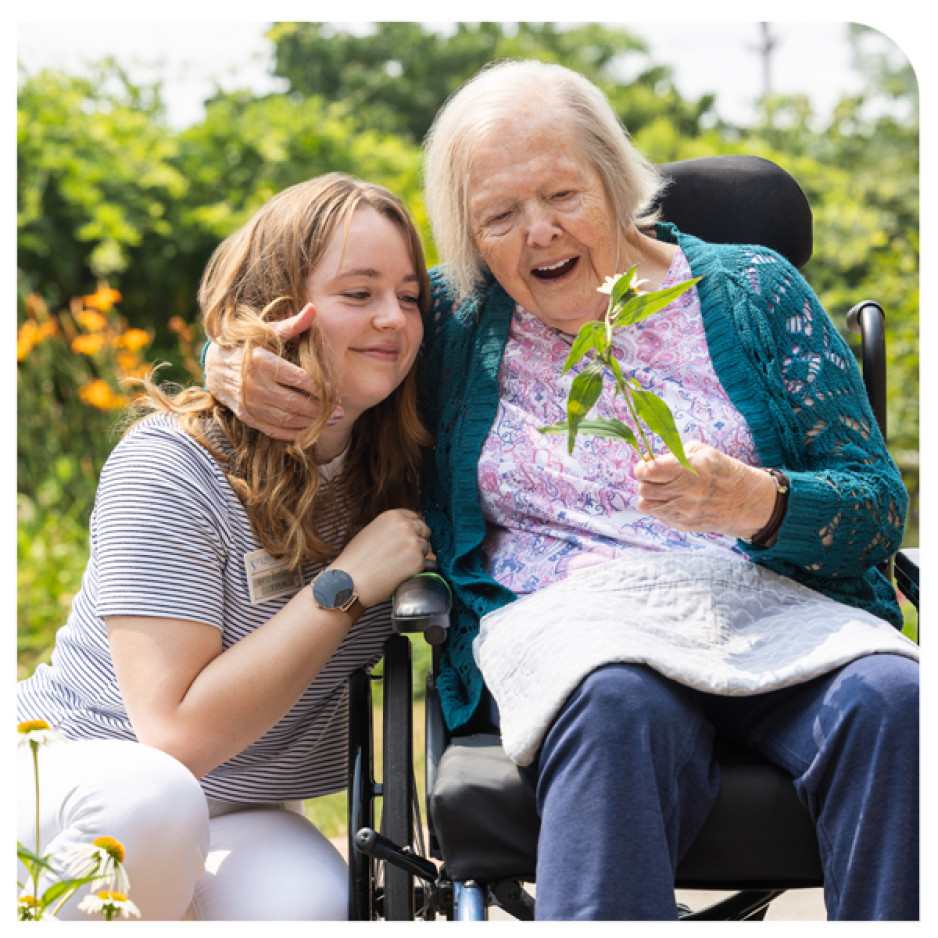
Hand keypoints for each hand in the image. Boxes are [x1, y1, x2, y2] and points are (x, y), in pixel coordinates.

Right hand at [204, 303, 338, 440]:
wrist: (215, 366)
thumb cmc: (248, 346)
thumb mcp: (266, 332)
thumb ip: (292, 325)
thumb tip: (313, 309)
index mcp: (261, 361)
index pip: (298, 379)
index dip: (320, 388)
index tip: (336, 392)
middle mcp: (253, 384)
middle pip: (295, 402)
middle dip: (321, 409)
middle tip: (340, 411)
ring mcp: (249, 403)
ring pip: (286, 418)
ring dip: (312, 423)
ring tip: (332, 421)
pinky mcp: (246, 416)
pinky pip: (273, 430)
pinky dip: (294, 434)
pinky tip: (310, 431)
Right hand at [332, 510, 431, 608]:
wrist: (348, 581)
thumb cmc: (356, 560)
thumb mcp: (372, 531)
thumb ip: (392, 528)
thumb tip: (408, 530)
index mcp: (393, 516)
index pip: (415, 516)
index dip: (413, 528)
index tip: (407, 538)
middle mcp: (406, 526)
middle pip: (424, 530)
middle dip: (417, 540)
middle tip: (403, 554)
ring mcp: (413, 543)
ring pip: (426, 547)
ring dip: (417, 555)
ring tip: (396, 565)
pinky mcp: (418, 561)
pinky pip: (424, 563)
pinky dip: (415, 569)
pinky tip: (397, 573)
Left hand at [634, 441, 776, 540]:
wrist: (744, 501)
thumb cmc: (722, 472)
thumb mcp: (702, 452)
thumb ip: (673, 453)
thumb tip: (649, 459)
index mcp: (687, 470)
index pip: (647, 471)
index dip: (643, 467)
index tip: (647, 464)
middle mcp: (683, 493)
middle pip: (644, 488)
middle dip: (646, 480)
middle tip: (656, 476)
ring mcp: (682, 511)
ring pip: (646, 504)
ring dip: (650, 495)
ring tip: (663, 489)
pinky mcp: (682, 524)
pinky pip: (657, 515)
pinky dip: (659, 506)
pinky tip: (672, 500)